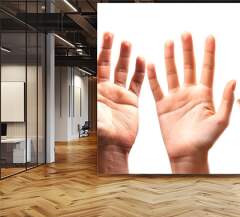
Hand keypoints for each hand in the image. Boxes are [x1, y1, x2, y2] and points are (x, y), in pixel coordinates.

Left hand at [97, 32, 144, 173]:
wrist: (115, 145)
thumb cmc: (101, 134)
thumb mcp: (92, 115)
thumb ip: (91, 99)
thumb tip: (87, 84)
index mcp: (96, 91)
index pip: (97, 66)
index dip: (100, 52)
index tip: (102, 40)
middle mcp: (108, 90)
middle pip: (109, 64)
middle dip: (111, 49)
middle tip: (113, 36)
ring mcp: (120, 95)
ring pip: (123, 71)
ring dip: (126, 57)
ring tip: (128, 44)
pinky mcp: (132, 101)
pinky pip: (137, 83)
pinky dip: (140, 72)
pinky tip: (142, 62)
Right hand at [147, 32, 235, 173]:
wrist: (187, 154)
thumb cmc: (206, 141)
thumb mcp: (221, 120)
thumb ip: (226, 100)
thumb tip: (234, 80)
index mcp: (205, 95)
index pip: (207, 68)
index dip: (208, 52)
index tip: (209, 36)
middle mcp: (190, 93)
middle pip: (188, 66)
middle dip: (187, 50)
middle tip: (186, 34)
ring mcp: (175, 98)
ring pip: (172, 72)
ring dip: (170, 57)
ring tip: (169, 42)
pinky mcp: (163, 105)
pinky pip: (156, 87)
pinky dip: (153, 76)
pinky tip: (151, 63)